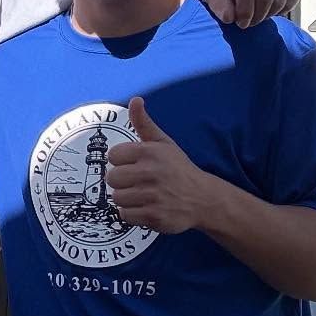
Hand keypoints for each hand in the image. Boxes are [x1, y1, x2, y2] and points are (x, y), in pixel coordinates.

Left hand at [106, 97, 215, 234]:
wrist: (203, 198)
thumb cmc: (178, 169)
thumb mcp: (163, 143)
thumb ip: (144, 123)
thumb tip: (135, 100)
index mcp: (149, 151)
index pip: (113, 156)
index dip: (123, 162)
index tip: (136, 165)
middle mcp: (150, 172)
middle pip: (112, 178)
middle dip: (123, 181)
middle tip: (140, 182)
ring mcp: (152, 195)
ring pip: (117, 197)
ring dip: (128, 199)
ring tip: (144, 195)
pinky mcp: (153, 216)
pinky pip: (125, 215)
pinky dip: (133, 214)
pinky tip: (147, 207)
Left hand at [202, 0, 301, 27]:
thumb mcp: (219, 0)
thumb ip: (221, 8)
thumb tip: (229, 17)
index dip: (245, 10)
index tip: (241, 23)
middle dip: (257, 15)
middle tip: (250, 22)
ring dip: (269, 14)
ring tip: (259, 16)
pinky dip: (284, 10)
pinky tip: (272, 10)